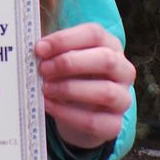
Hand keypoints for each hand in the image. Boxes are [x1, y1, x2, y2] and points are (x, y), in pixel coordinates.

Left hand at [35, 22, 134, 149]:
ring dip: (70, 89)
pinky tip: (49, 105)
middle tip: (43, 69)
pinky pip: (94, 121)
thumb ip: (54, 52)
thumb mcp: (65, 59)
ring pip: (105, 92)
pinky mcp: (114, 124)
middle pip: (105, 60)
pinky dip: (68, 114)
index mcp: (110, 45)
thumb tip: (36, 50)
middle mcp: (123, 70)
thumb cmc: (70, 76)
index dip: (65, 39)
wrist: (80, 112)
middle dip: (70, 63)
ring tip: (45, 88)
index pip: (94, 34)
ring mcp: (123, 98)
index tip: (40, 48)